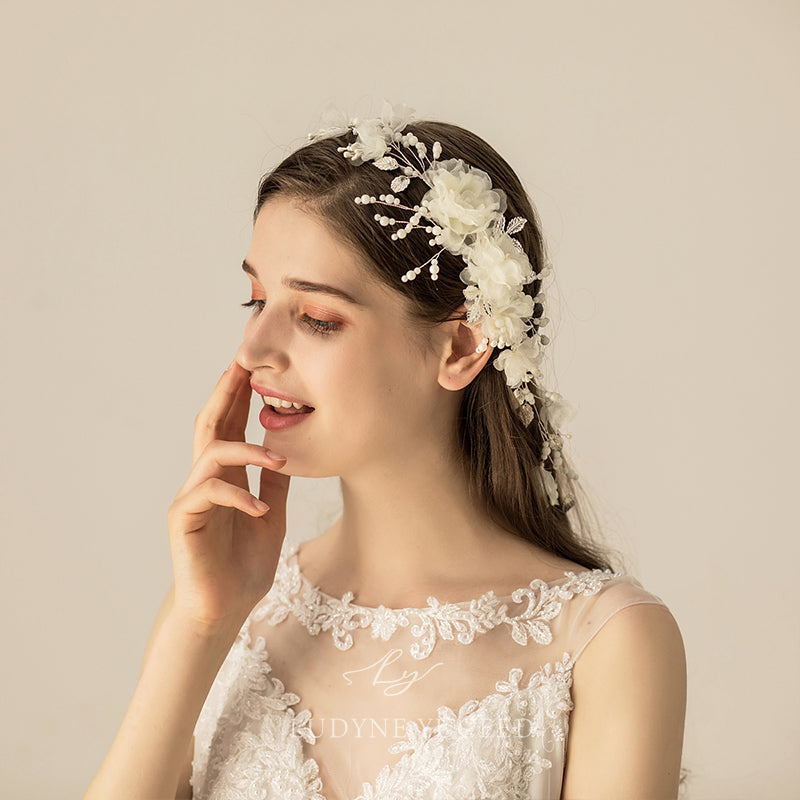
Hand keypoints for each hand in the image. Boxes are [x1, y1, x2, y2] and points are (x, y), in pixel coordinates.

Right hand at [166, 360, 289, 631]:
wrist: (224, 609)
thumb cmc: (244, 564)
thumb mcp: (271, 514)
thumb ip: (274, 483)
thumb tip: (288, 452)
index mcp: (226, 476)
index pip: (228, 425)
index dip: (238, 394)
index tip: (254, 365)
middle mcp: (205, 480)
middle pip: (210, 424)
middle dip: (227, 393)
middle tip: (243, 363)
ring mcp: (192, 498)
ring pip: (211, 454)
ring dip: (246, 451)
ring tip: (277, 459)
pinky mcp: (184, 520)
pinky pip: (208, 493)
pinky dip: (238, 496)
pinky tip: (261, 510)